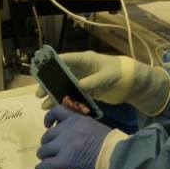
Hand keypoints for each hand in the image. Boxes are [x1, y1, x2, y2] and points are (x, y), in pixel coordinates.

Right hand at [34, 52, 169, 115]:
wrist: (130, 81)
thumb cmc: (118, 72)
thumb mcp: (106, 75)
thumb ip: (93, 81)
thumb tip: (78, 86)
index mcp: (83, 60)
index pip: (64, 60)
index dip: (51, 65)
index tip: (40, 74)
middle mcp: (80, 69)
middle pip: (59, 76)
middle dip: (48, 85)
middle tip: (39, 94)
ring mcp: (82, 80)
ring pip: (64, 87)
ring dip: (55, 96)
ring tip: (44, 106)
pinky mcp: (86, 91)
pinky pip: (73, 96)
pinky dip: (66, 102)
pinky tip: (58, 109)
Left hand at [36, 105, 112, 168]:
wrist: (116, 156)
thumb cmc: (110, 143)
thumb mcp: (93, 126)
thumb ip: (80, 127)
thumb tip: (72, 131)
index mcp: (76, 119)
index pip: (56, 112)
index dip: (48, 118)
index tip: (47, 125)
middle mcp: (67, 130)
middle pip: (48, 135)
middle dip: (47, 142)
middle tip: (49, 149)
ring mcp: (64, 145)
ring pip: (44, 150)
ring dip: (44, 155)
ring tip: (46, 159)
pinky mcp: (65, 160)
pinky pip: (47, 164)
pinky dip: (42, 167)